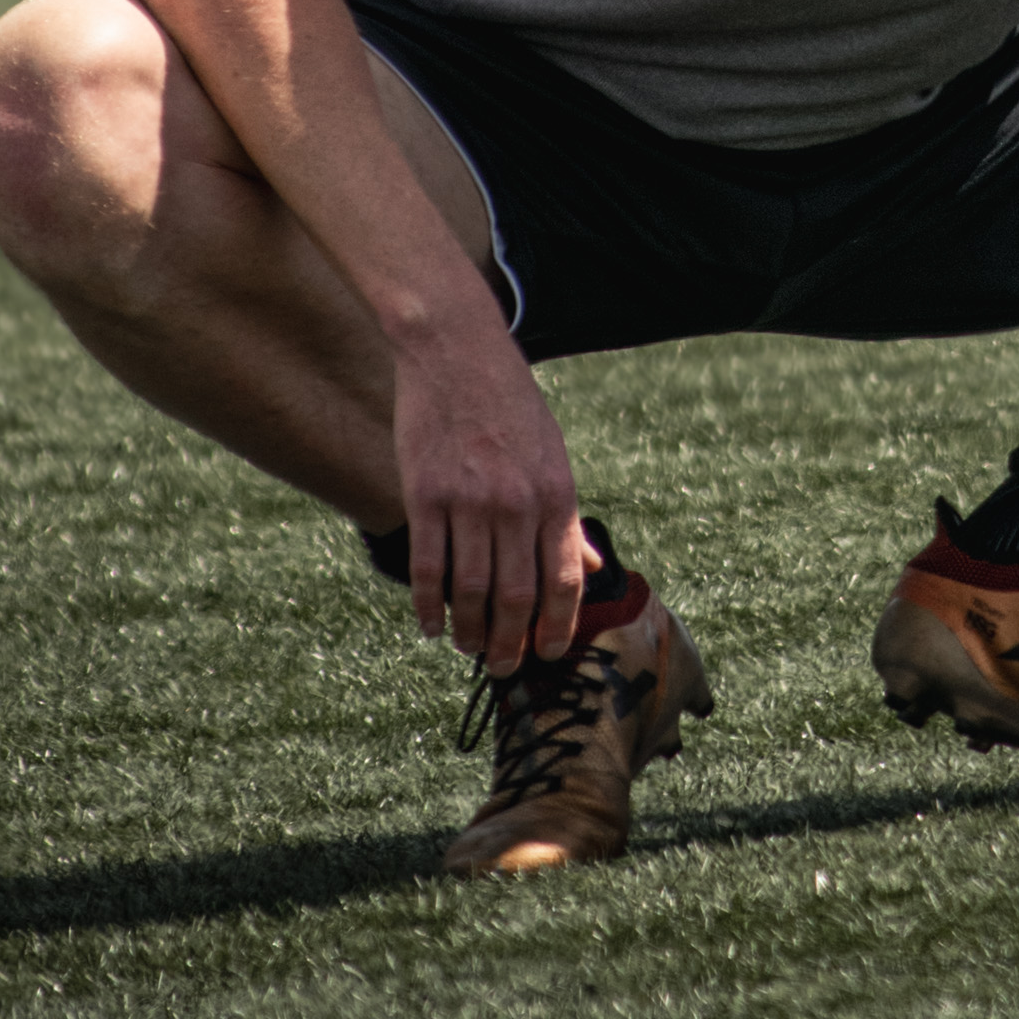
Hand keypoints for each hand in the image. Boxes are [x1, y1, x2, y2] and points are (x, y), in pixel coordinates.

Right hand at [390, 330, 590, 674]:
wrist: (457, 353)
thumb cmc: (510, 406)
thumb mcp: (553, 455)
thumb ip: (566, 516)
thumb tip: (592, 567)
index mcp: (556, 492)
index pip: (564, 579)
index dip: (557, 626)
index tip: (548, 653)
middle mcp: (517, 501)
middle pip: (517, 596)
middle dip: (511, 642)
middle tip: (504, 666)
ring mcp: (469, 500)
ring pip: (471, 591)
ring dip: (471, 631)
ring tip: (469, 647)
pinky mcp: (425, 495)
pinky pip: (428, 567)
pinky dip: (429, 606)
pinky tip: (431, 625)